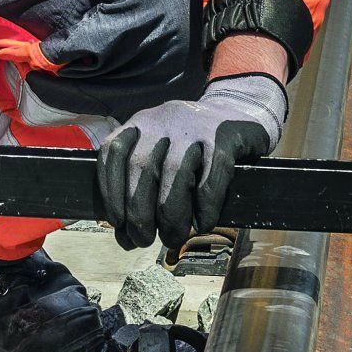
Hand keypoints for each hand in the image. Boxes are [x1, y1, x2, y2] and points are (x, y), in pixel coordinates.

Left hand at [96, 74, 287, 250]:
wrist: (240, 110)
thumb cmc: (194, 145)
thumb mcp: (161, 149)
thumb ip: (142, 182)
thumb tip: (126, 234)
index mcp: (142, 123)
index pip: (113, 155)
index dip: (111, 193)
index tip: (116, 223)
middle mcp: (164, 120)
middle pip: (142, 170)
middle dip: (139, 214)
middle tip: (144, 241)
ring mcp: (195, 126)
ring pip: (174, 174)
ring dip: (171, 215)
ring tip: (172, 238)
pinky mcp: (224, 136)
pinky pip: (211, 176)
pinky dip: (205, 206)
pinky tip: (203, 223)